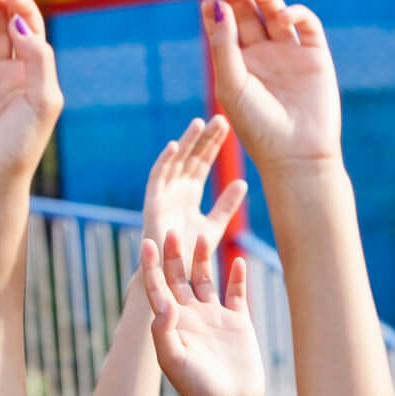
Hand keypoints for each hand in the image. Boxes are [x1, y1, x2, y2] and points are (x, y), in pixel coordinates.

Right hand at [142, 115, 248, 254]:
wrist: (172, 276)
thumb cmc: (190, 254)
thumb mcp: (215, 226)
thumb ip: (226, 205)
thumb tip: (242, 182)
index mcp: (190, 192)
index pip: (203, 162)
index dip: (213, 144)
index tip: (227, 126)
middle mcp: (176, 189)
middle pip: (191, 157)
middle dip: (204, 139)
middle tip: (220, 119)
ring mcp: (164, 194)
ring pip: (175, 162)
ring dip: (186, 142)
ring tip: (198, 123)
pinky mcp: (152, 203)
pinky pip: (156, 178)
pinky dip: (164, 161)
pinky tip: (175, 145)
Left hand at [143, 231, 265, 395]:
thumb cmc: (198, 389)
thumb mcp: (174, 361)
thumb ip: (164, 331)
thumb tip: (164, 302)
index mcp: (171, 325)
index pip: (157, 288)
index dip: (151, 266)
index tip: (148, 243)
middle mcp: (190, 317)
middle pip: (179, 278)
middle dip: (174, 255)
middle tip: (172, 230)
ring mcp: (214, 318)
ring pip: (206, 280)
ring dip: (203, 258)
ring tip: (202, 236)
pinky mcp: (238, 323)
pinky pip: (236, 293)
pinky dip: (237, 277)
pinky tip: (238, 260)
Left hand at [202, 0, 340, 170]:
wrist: (296, 154)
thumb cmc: (257, 126)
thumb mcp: (231, 84)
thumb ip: (223, 44)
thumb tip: (217, 2)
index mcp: (237, 63)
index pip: (224, 25)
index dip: (216, 8)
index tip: (209, 2)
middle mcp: (262, 55)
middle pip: (248, 13)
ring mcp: (289, 53)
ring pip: (275, 12)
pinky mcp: (315, 56)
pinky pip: (306, 24)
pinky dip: (296, 13)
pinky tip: (283, 18)